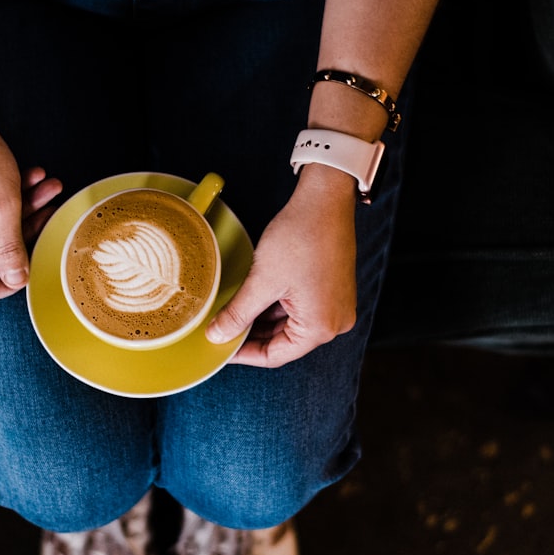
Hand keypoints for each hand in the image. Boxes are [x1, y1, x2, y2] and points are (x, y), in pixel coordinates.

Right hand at [0, 111, 61, 301]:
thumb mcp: (3, 205)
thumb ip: (10, 248)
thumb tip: (18, 282)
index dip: (8, 284)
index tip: (34, 266)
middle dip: (26, 230)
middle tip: (52, 208)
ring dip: (25, 208)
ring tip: (49, 185)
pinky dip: (10, 198)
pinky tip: (33, 176)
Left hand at [206, 165, 357, 367]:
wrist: (324, 199)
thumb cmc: (301, 237)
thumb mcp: (262, 280)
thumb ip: (238, 313)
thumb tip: (217, 335)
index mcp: (321, 327)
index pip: (276, 355)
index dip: (244, 354)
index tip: (220, 348)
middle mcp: (334, 322)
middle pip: (284, 341)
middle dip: (251, 335)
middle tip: (222, 328)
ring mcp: (336, 306)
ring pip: (289, 324)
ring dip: (261, 319)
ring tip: (233, 312)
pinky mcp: (332, 290)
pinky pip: (300, 309)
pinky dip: (275, 306)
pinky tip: (252, 298)